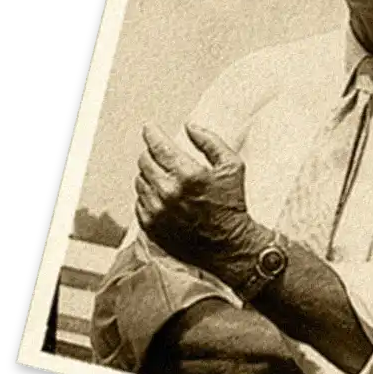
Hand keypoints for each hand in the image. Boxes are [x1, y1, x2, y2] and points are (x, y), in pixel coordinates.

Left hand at [135, 122, 260, 276]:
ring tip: (167, 180)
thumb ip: (211, 142)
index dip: (151, 133)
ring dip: (150, 176)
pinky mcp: (152, 227)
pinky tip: (164, 199)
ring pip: (140, 181)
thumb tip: (189, 127)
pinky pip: (139, 202)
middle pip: (144, 161)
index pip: (157, 146)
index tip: (149, 129)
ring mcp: (157, 212)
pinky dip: (148, 197)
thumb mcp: (232, 167)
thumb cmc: (232, 206)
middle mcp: (169, 193)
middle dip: (152, 154)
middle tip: (162, 156)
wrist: (230, 246)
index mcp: (188, 175)